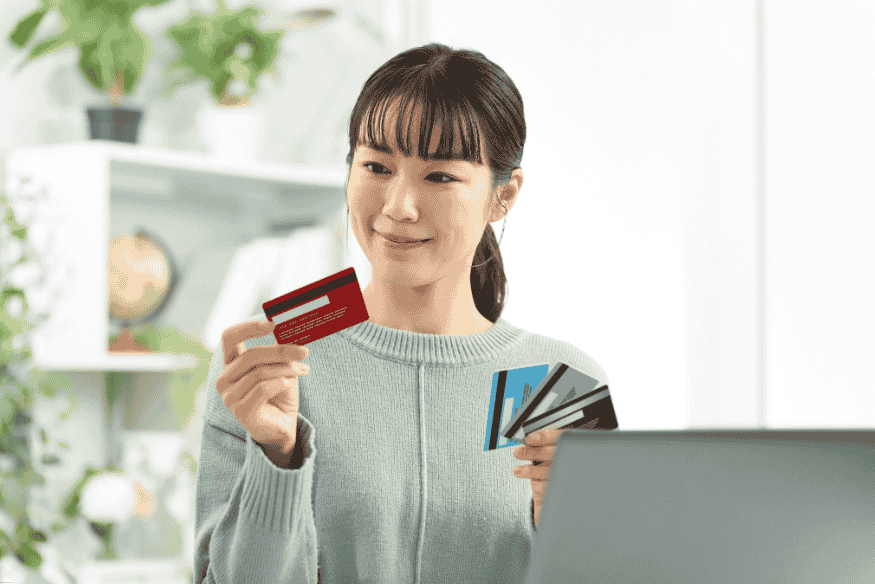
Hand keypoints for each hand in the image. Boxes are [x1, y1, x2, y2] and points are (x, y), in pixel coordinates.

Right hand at [215, 320, 309, 456]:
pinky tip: (290, 384)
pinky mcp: (241, 411)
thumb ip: (280, 349)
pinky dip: (281, 383)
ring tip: (302, 370)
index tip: (273, 324)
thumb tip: (292, 326)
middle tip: (304, 350)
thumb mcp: (281, 366)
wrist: (283, 426)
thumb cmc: (279, 393)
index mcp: (231, 364)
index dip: (249, 327)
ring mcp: (229, 397)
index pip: (229, 337)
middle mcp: (224, 379)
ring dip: (286, 369)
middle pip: (249, 355)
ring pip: (259, 373)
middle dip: (280, 351)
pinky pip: (263, 389)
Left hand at [511, 428, 569, 528]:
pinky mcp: (568, 492)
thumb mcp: (569, 450)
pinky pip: (550, 489)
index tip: (529, 438)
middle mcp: (577, 461)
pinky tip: (533, 483)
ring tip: (518, 470)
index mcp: (579, 446)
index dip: (544, 437)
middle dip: (531, 453)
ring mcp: (573, 477)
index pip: (561, 437)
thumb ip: (554, 443)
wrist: (589, 489)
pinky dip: (538, 485)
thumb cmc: (574, 465)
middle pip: (551, 454)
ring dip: (529, 471)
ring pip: (548, 472)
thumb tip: (532, 439)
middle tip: (517, 452)